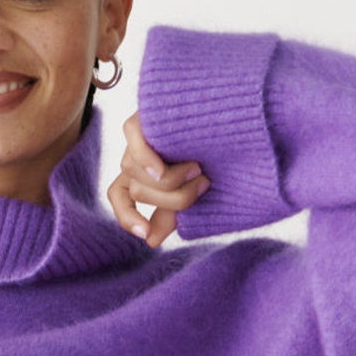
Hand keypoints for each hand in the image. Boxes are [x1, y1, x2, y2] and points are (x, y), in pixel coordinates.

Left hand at [107, 111, 210, 246]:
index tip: (145, 232)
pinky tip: (162, 168)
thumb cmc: (216, 158)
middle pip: (136, 190)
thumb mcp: (192, 191)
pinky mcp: (147, 114)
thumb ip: (171, 214)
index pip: (119, 197)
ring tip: (198, 166)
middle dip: (170, 198)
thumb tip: (151, 241)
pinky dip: (145, 159)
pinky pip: (132, 139)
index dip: (126, 217)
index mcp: (143, 175)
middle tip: (202, 185)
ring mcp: (140, 135)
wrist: (235, 120)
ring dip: (170, 178)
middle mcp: (138, 156)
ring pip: (132, 170)